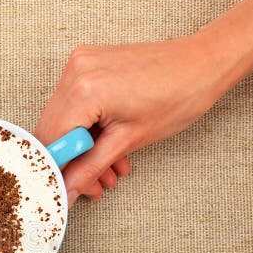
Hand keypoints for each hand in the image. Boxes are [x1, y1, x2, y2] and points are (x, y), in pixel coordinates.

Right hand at [35, 36, 225, 204]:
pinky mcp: (87, 62)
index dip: (55, 170)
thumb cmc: (178, 98)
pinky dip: (87, 126)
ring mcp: (80, 63)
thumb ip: (90, 168)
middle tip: (90, 185)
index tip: (64, 189)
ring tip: (107, 170)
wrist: (203, 63)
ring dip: (81, 148)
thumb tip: (67, 191)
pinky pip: (75, 102)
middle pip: (52, 129)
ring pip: (63, 118)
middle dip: (69, 161)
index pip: (49, 141)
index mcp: (84, 91)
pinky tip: (107, 145)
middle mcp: (75, 72)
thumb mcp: (128, 142)